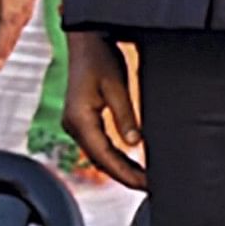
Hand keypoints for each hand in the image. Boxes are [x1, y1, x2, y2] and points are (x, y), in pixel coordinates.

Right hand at [62, 32, 145, 188]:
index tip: (147, 184)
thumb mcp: (116, 86)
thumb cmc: (99, 56)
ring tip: (144, 178)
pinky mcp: (81, 119)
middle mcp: (74, 124)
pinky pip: (98, 145)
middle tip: (150, 186)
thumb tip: (135, 144)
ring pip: (98, 155)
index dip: (127, 173)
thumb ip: (125, 117)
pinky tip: (130, 160)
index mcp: (80, 119)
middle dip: (125, 175)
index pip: (105, 157)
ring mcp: (75, 123)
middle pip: (100, 161)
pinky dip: (114, 156)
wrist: (85, 39)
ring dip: (120, 167)